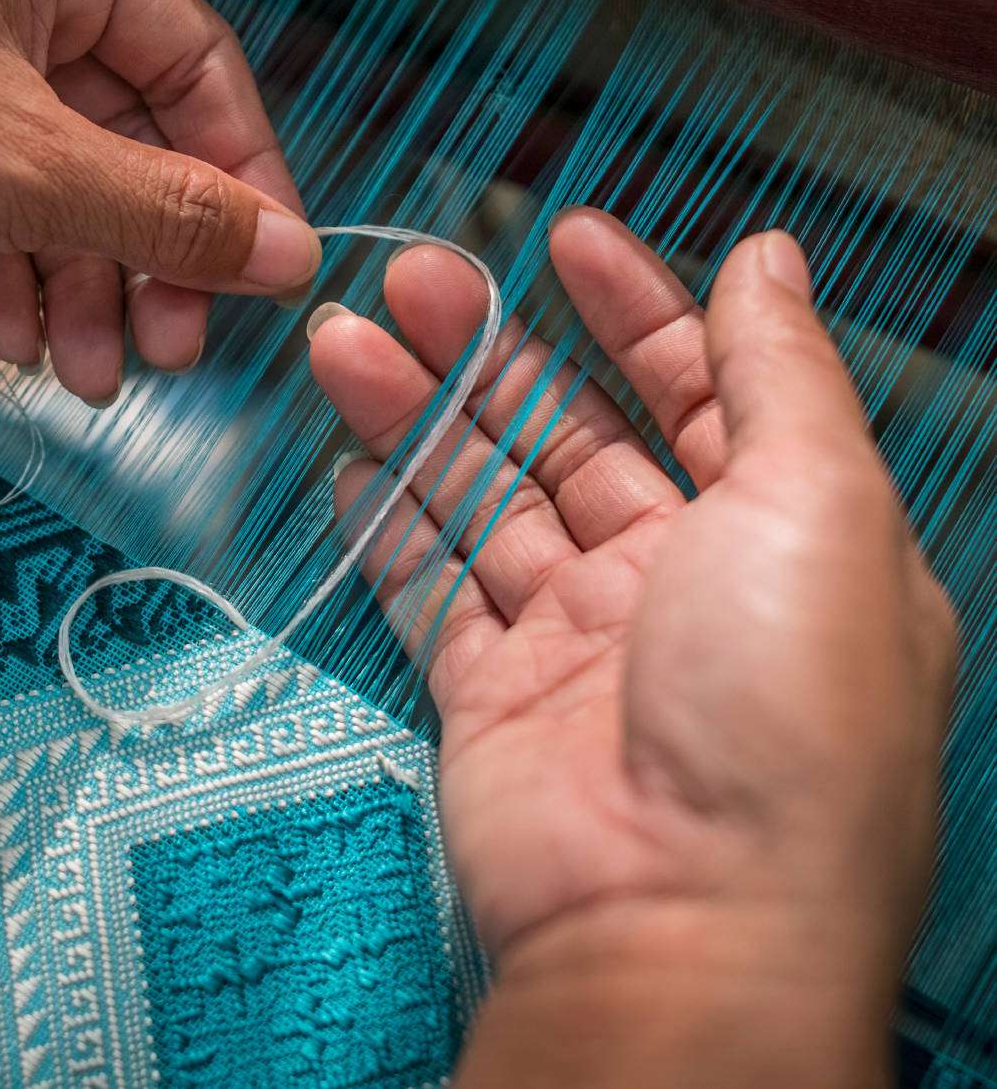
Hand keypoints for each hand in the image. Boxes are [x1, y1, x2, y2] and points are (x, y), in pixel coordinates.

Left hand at [0, 0, 320, 399]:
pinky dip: (10, 261)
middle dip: (147, 250)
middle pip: (125, 129)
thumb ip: (165, 211)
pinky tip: (18, 335)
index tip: (269, 271)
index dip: (242, 174)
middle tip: (172, 349)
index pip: (195, 56)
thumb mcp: (22, 166)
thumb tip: (289, 252)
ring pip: (57, 172)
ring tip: (92, 372)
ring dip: (81, 275)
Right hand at [309, 212, 955, 1084]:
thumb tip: (769, 258)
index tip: (565, 236)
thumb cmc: (784, 718)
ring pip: (484, 500)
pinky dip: (388, 524)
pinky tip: (346, 460)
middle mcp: (680, 585)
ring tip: (344, 340)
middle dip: (491, 349)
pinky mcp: (493, 700)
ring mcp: (578, 645)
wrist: (680, 926)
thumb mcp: (819, 504)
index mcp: (778, 536)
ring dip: (417, 415)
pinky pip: (431, 592)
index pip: (698, 391)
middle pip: (568, 434)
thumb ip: (782, 371)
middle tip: (413, 276)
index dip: (635, 308)